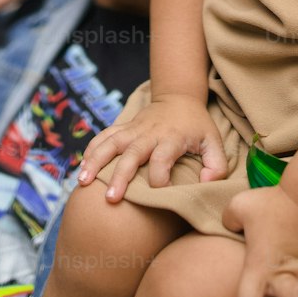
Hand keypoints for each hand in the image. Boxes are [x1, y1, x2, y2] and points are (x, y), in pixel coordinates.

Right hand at [77, 94, 228, 200]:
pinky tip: (81, 168)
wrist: (178, 97)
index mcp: (172, 138)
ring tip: (82, 181)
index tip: (160, 195)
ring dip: (96, 161)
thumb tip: (205, 183)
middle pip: (132, 154)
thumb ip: (216, 165)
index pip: (163, 159)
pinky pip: (103, 136)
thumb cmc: (197, 126)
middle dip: (120, 176)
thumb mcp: (214, 142)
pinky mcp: (124, 127)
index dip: (161, 179)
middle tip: (111, 199)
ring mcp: (133, 129)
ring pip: (111, 143)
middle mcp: (149, 133)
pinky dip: (91, 150)